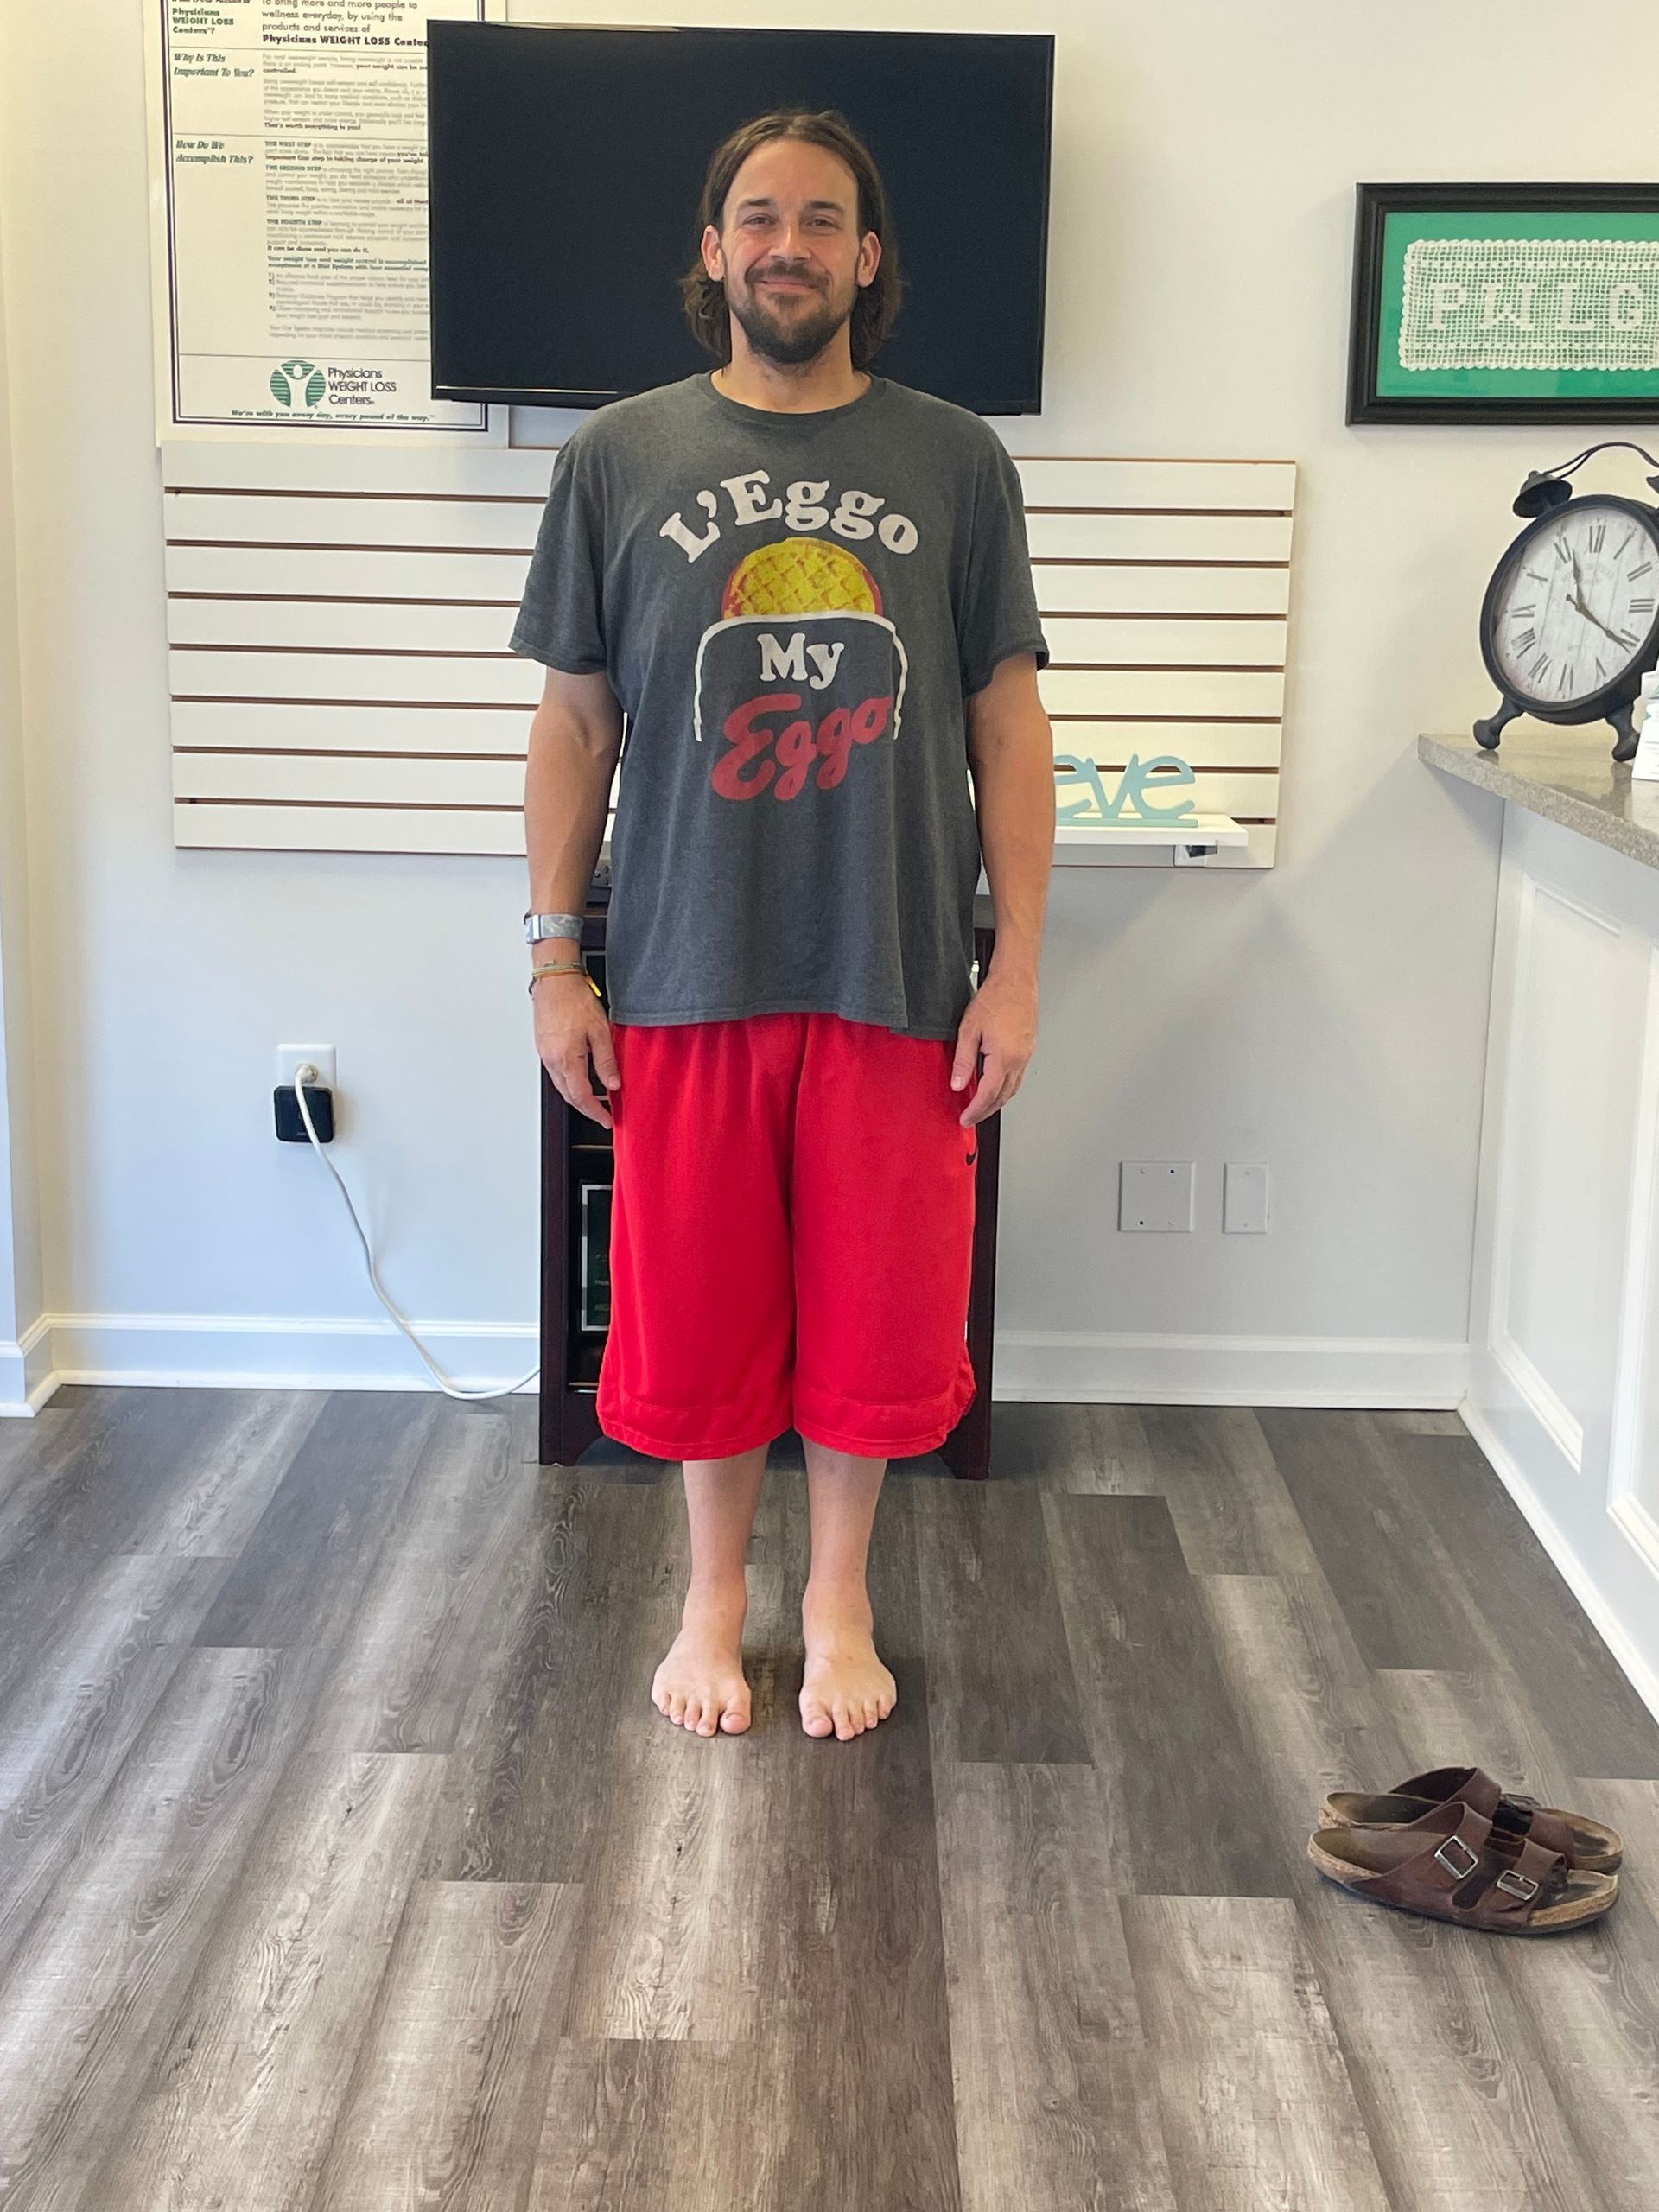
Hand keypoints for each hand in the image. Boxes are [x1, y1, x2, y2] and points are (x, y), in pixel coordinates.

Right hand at [533, 974, 620, 1130]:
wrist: (555, 980)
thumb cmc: (574, 999)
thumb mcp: (600, 1031)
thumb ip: (606, 1061)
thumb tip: (613, 1084)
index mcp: (566, 1058)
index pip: (581, 1096)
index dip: (595, 1111)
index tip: (605, 1119)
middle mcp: (552, 1059)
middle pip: (568, 1095)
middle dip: (585, 1109)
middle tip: (601, 1115)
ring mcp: (545, 1053)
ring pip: (560, 1085)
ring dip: (576, 1096)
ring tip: (593, 1101)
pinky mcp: (543, 1046)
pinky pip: (555, 1072)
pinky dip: (568, 1082)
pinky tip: (579, 1078)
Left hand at [950, 966, 1037, 1126]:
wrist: (1016, 980)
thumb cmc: (995, 998)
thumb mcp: (969, 1030)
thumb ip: (963, 1061)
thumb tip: (958, 1084)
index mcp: (1004, 1057)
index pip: (988, 1095)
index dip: (975, 1110)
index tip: (965, 1119)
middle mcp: (1019, 1060)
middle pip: (1003, 1097)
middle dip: (986, 1111)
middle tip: (971, 1118)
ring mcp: (1026, 1055)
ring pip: (1013, 1089)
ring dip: (997, 1102)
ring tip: (981, 1107)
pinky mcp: (1029, 1049)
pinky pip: (1018, 1077)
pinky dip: (1006, 1088)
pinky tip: (995, 1086)